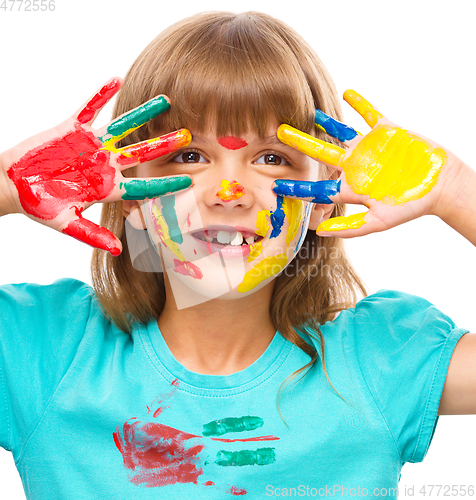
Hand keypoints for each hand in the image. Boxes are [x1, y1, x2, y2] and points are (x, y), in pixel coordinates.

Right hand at [1, 77, 191, 254]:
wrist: (12, 184)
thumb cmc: (37, 205)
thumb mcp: (66, 223)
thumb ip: (92, 235)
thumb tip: (116, 251)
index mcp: (107, 188)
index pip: (143, 186)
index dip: (165, 184)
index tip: (188, 181)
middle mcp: (105, 164)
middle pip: (141, 153)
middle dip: (164, 145)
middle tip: (188, 136)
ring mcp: (91, 145)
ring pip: (122, 126)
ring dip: (143, 113)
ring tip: (164, 101)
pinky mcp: (72, 128)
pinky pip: (89, 107)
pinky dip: (101, 94)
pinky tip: (117, 79)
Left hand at [272, 90, 458, 236]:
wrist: (440, 185)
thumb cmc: (411, 206)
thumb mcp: (379, 222)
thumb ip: (350, 228)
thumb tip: (320, 232)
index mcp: (351, 187)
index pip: (318, 188)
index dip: (297, 188)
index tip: (275, 186)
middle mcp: (355, 166)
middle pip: (322, 154)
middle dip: (301, 144)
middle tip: (280, 133)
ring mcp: (369, 148)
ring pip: (341, 132)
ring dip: (325, 121)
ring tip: (309, 111)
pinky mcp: (386, 132)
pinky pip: (369, 114)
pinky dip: (360, 103)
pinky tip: (347, 93)